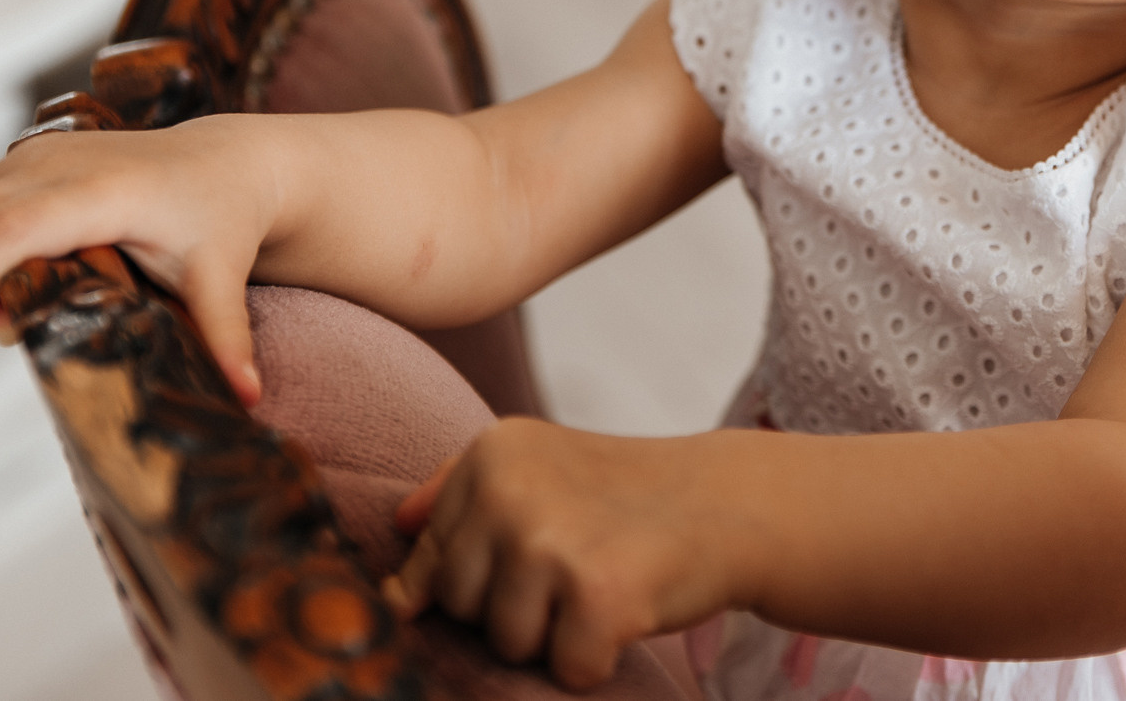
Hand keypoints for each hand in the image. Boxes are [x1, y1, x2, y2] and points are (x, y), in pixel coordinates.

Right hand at [0, 114, 293, 405]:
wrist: (226, 160)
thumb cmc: (224, 216)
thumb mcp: (224, 276)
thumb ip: (226, 336)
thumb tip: (247, 397)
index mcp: (102, 193)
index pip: (2, 228)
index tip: (7, 325)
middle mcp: (59, 163)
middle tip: (17, 319)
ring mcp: (39, 153)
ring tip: (20, 295)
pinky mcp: (29, 155)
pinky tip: (26, 266)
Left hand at [384, 420, 749, 689]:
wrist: (728, 502)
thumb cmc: (623, 495)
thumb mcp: (538, 462)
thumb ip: (458, 491)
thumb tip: (396, 528)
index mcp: (489, 456)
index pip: (429, 565)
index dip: (479, 585)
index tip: (532, 566)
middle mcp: (510, 491)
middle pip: (461, 609)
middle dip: (513, 611)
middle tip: (574, 571)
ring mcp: (551, 543)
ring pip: (508, 645)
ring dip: (555, 638)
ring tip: (601, 585)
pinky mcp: (597, 596)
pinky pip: (567, 670)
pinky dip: (599, 660)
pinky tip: (630, 609)